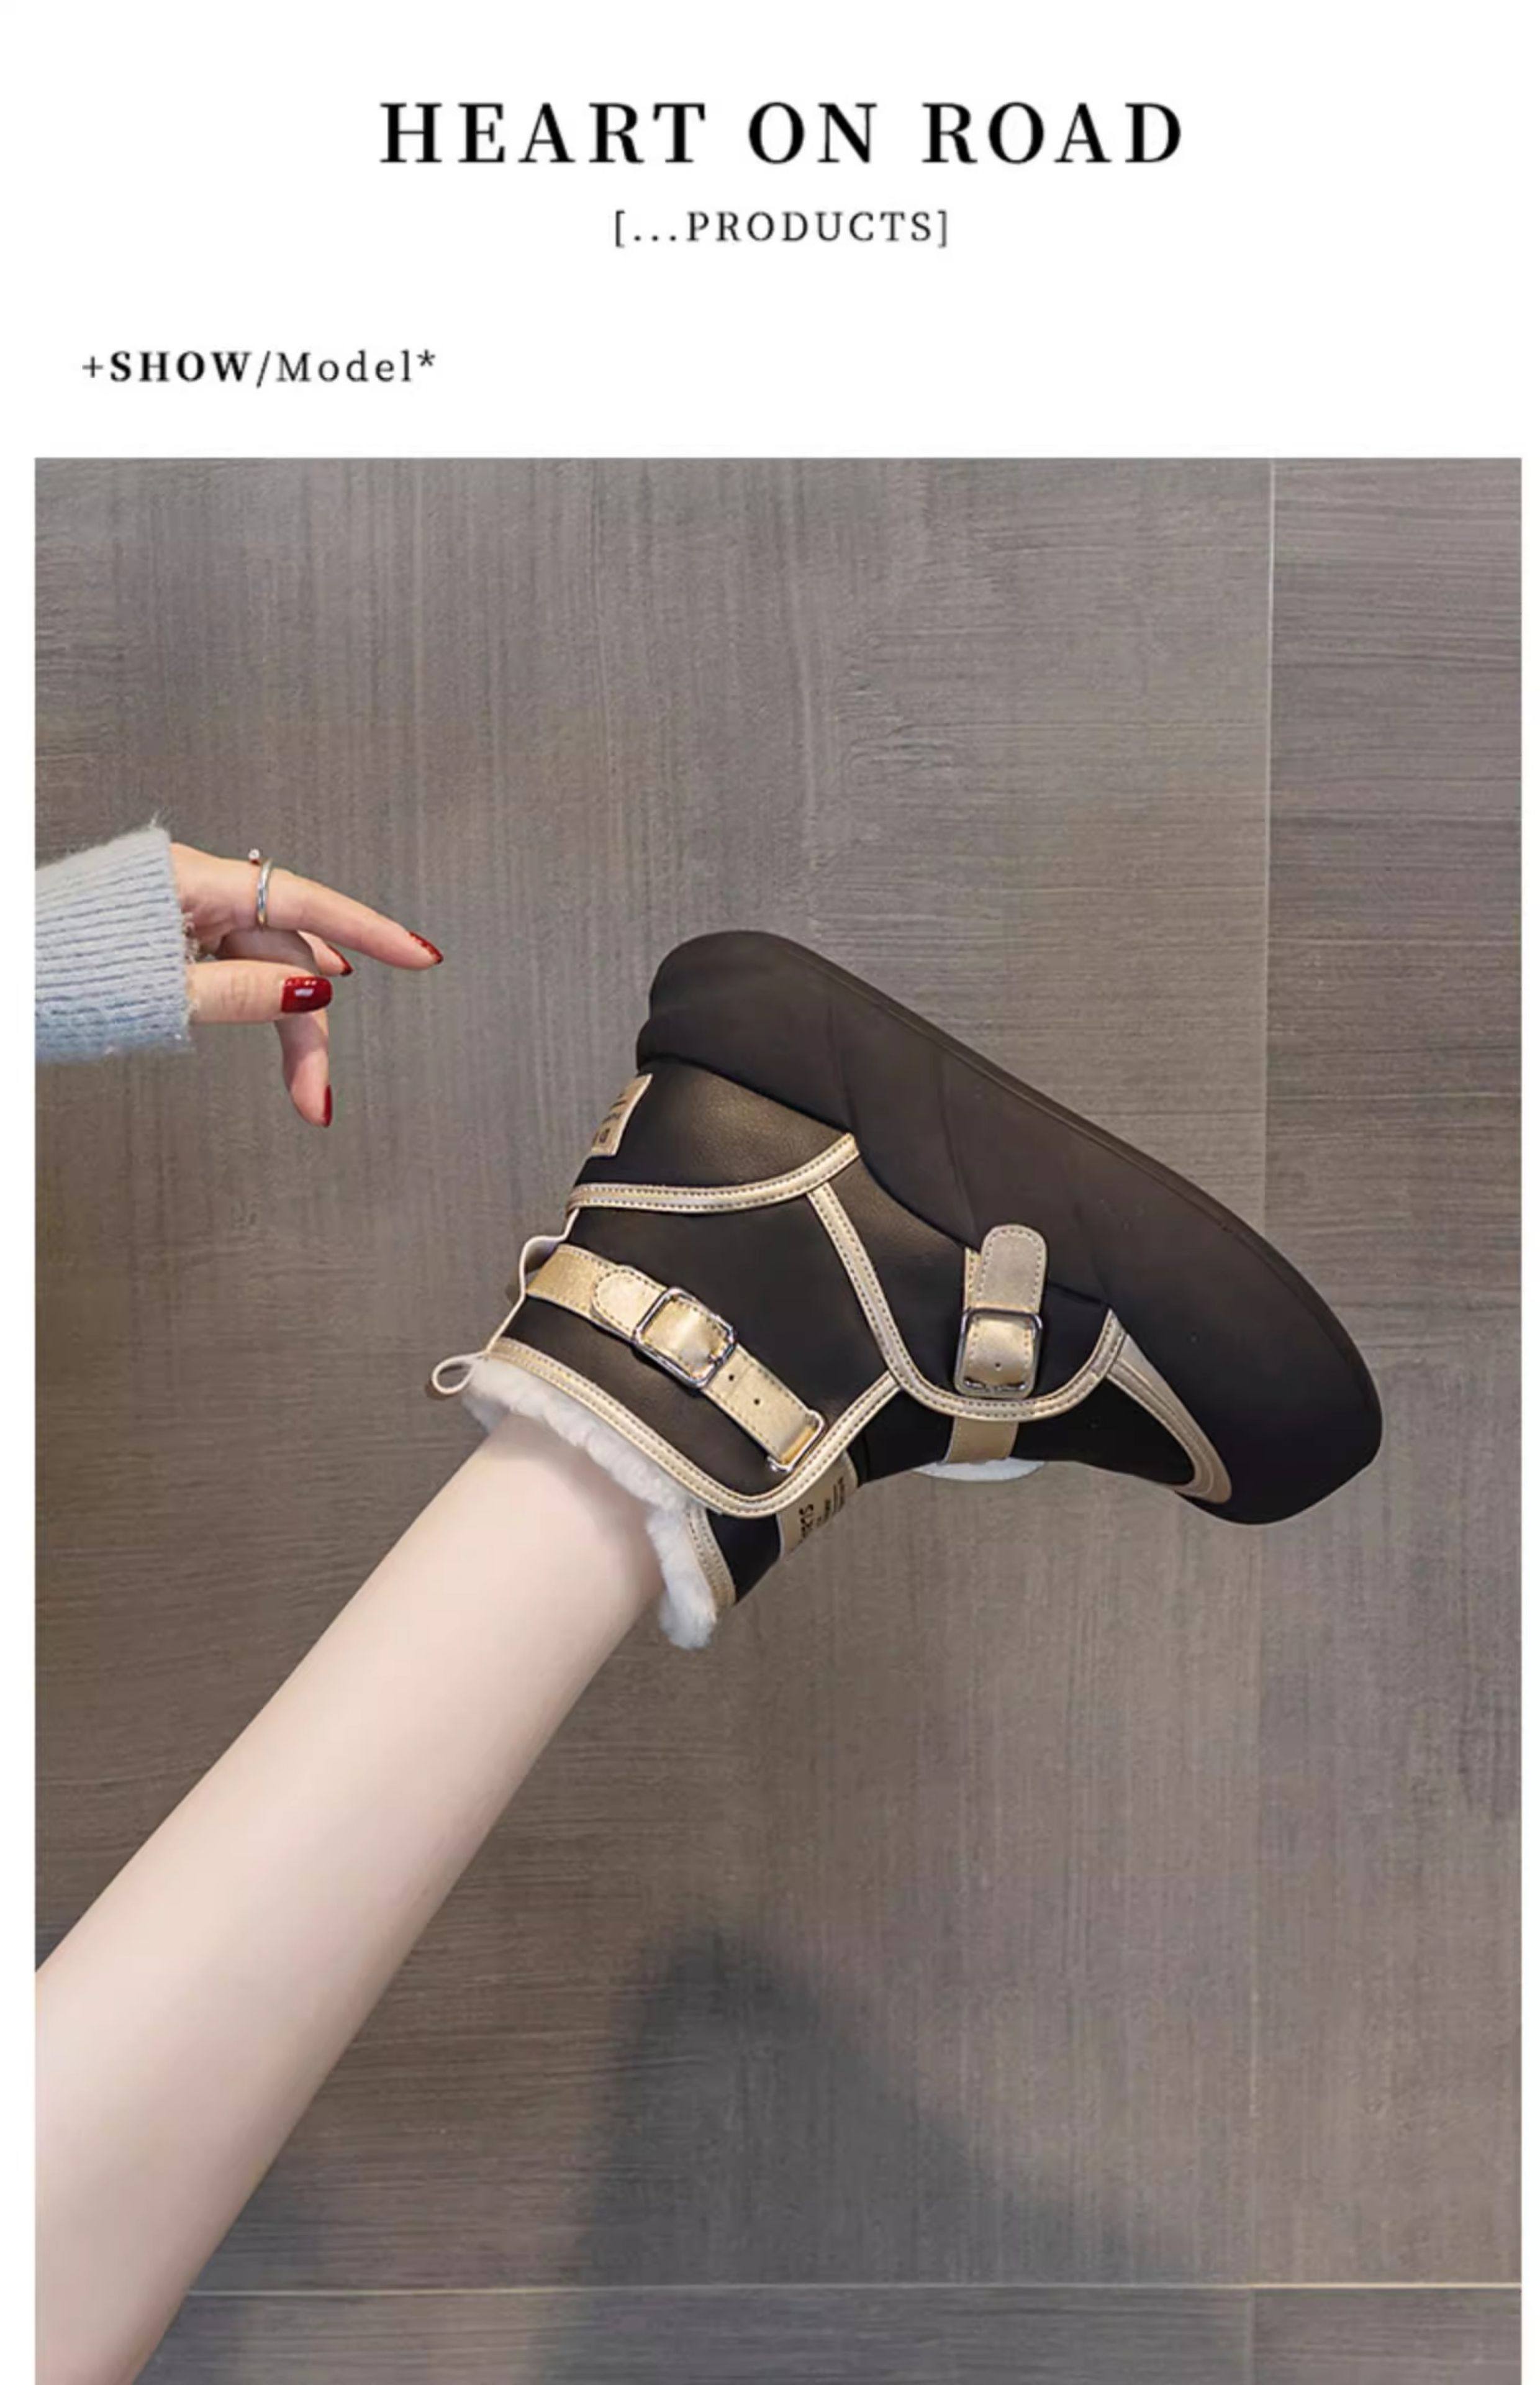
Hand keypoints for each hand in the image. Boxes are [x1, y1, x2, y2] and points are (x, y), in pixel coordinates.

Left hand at [173, 843, 441, 1127]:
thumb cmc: (53, 966)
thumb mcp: (153, 986)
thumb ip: (234, 990)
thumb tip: (309, 992)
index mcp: (189, 882)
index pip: (303, 903)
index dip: (369, 931)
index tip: (420, 956)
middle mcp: (193, 886)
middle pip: (283, 951)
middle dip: (306, 1026)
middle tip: (316, 1094)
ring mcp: (181, 906)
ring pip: (262, 959)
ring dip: (288, 1018)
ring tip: (308, 1082)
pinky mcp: (170, 928)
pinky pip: (237, 952)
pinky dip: (268, 985)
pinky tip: (299, 994)